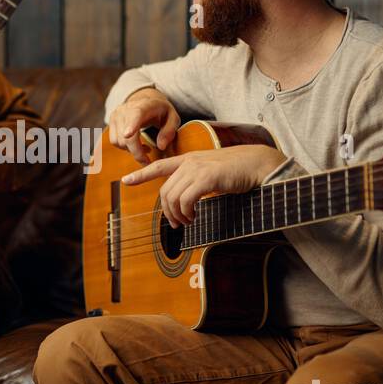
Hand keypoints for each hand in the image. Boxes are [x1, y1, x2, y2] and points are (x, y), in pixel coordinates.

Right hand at [108, 87, 179, 165]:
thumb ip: (169, 131)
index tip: (128, 134)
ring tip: (145, 147)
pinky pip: (114, 141)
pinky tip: (136, 144)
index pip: (136, 115)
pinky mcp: (111, 120)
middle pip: (127, 137)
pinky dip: (124, 147)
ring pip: (119, 141)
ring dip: (131, 150)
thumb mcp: (173, 118)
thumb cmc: (161, 111)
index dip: (131, 125)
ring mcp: (116, 114)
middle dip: (137, 153)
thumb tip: (161, 147)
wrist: (145, 100)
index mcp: (145, 106)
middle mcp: (126, 109)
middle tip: (148, 162)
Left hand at [122, 144, 287, 227]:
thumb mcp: (212, 172)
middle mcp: (190, 162)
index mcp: (189, 159)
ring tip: (188, 222)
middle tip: (177, 224)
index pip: (159, 165)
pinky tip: (194, 216)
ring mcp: (197, 168)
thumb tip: (188, 201)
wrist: (257, 163)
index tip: (125, 180)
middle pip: (165, 190)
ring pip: (173, 197)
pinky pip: (186, 200)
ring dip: (177, 215)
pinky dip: (187, 212)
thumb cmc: (238, 170)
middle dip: (167, 211)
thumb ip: (197, 180)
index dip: (141, 174)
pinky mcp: (206, 178)